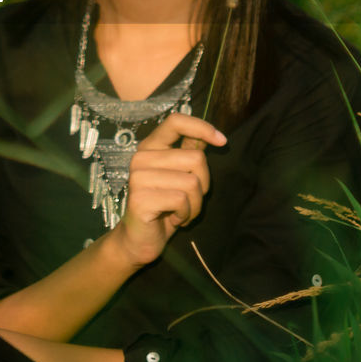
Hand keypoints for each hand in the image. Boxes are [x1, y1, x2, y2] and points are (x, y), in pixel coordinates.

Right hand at [110, 112, 227, 267]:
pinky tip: (173, 219)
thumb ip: (190, 153)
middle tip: (188, 200)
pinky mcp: (140, 198)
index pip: (176, 121)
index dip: (202, 127)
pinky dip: (185, 214)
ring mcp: (138, 177)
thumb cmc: (163, 207)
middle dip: (203, 185)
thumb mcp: (179, 176)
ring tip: (180, 211)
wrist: (139, 240)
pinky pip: (182, 200)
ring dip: (194, 204)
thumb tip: (214, 135)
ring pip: (192, 182)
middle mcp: (141, 158)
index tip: (222, 141)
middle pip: (196, 158)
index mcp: (150, 147)